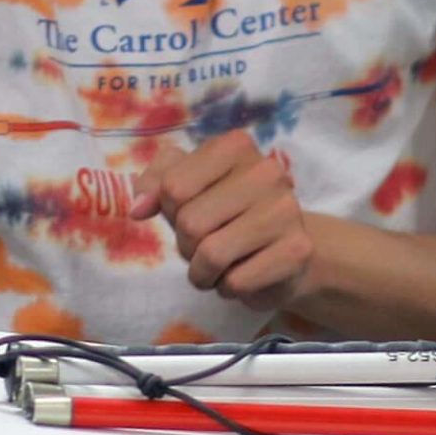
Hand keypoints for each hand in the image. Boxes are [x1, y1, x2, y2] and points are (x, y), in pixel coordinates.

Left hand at [132, 135, 317, 312]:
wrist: (285, 251)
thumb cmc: (226, 216)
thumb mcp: (185, 190)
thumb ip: (154, 185)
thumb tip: (138, 208)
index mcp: (235, 146)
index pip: (172, 187)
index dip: (170, 211)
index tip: (187, 213)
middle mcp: (266, 170)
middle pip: (190, 222)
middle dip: (187, 245)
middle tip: (204, 245)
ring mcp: (286, 209)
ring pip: (212, 254)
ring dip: (203, 272)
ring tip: (218, 266)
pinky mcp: (297, 250)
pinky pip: (236, 281)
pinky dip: (229, 288)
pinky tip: (244, 275)